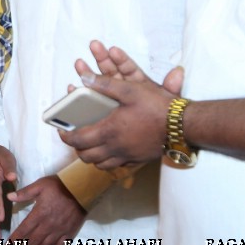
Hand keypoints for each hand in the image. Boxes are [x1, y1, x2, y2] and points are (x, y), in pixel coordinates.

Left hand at [9, 176, 86, 244]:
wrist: (81, 189)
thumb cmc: (59, 186)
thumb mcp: (40, 185)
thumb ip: (25, 193)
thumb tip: (9, 196)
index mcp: (39, 214)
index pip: (24, 229)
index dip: (15, 238)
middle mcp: (48, 225)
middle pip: (33, 241)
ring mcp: (59, 230)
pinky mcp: (69, 232)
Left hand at [58, 40, 183, 169]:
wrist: (182, 126)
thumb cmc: (157, 107)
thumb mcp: (130, 89)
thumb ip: (105, 84)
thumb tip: (84, 77)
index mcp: (108, 131)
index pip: (78, 139)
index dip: (65, 136)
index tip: (62, 130)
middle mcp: (115, 148)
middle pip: (86, 156)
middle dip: (76, 148)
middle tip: (75, 137)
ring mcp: (127, 157)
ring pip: (100, 164)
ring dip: (90, 156)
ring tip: (89, 145)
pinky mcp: (138, 160)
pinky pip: (117, 167)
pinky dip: (107, 162)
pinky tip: (110, 151)